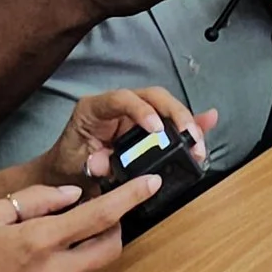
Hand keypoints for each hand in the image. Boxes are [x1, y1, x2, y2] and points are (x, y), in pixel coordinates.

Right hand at [0, 179, 154, 271]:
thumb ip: (36, 200)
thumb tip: (73, 195)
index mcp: (39, 242)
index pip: (101, 216)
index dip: (131, 197)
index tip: (151, 183)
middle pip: (110, 248)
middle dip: (115, 227)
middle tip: (102, 212)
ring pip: (88, 268)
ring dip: (82, 249)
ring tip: (47, 240)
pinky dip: (63, 270)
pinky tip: (32, 267)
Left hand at [37, 88, 215, 189]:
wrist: (63, 175)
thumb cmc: (66, 167)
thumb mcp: (74, 168)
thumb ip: (90, 165)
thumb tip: (105, 163)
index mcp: (94, 109)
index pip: (121, 99)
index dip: (142, 110)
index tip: (158, 130)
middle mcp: (116, 106)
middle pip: (152, 97)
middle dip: (175, 113)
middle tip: (190, 136)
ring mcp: (132, 115)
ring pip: (165, 107)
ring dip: (185, 123)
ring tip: (199, 143)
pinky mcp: (144, 128)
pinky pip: (169, 122)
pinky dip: (188, 124)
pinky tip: (208, 123)